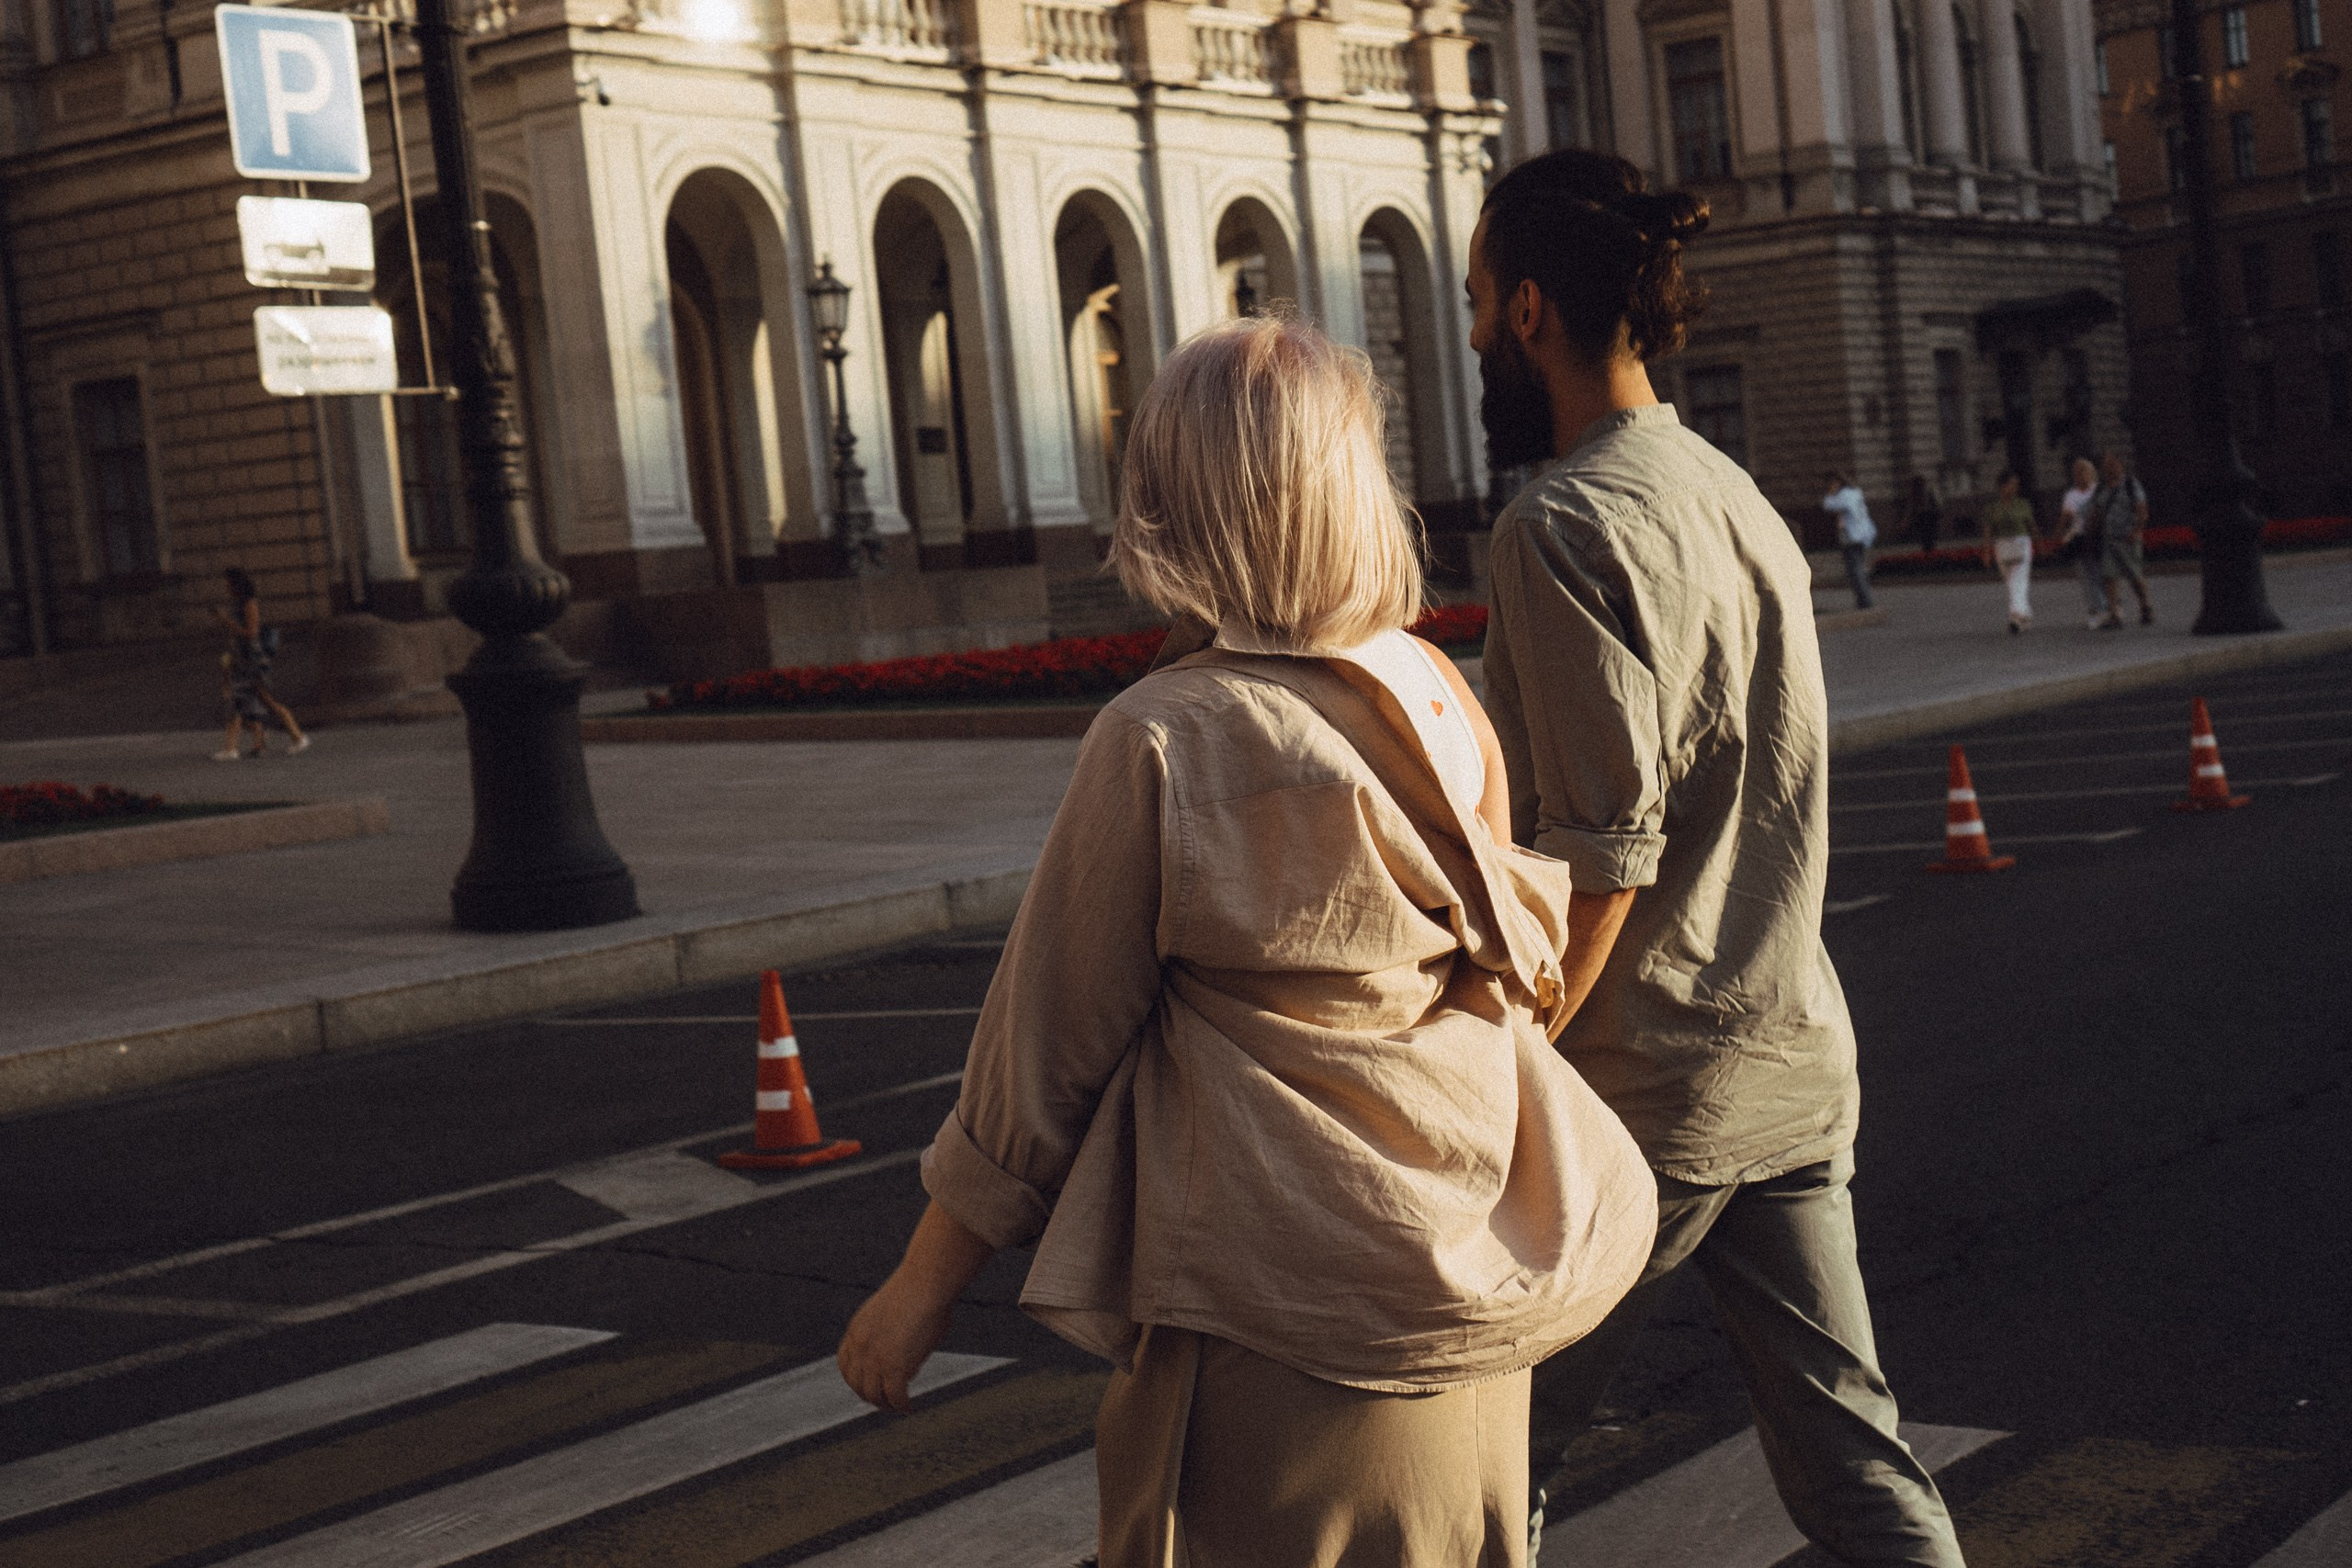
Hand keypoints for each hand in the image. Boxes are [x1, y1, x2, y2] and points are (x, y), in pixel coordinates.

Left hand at [838, 1267, 954, 1412]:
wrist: (926, 1283)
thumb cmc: (920, 1290)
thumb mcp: (892, 1313)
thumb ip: (890, 1335)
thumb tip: (906, 1355)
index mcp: (856, 1330)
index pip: (845, 1365)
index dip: (856, 1379)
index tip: (869, 1384)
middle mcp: (860, 1347)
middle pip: (857, 1385)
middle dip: (870, 1395)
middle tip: (885, 1399)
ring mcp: (876, 1359)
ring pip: (874, 1395)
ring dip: (886, 1404)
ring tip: (898, 1405)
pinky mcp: (895, 1368)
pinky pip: (896, 1397)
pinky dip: (902, 1405)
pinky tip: (909, 1406)